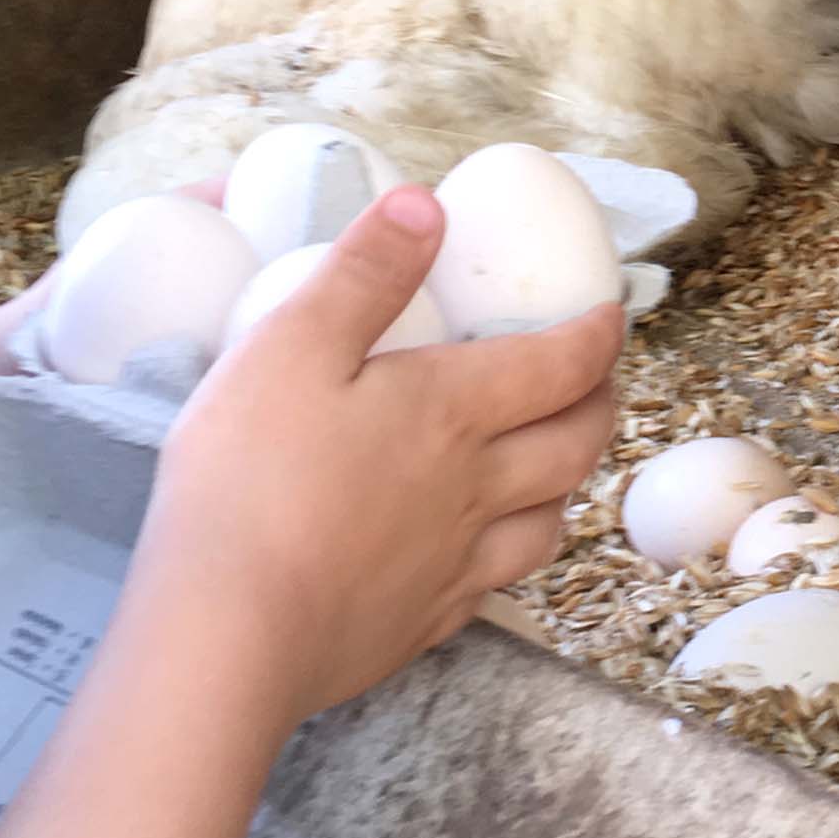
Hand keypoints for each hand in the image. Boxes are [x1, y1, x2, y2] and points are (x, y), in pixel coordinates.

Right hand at [132, 185, 622, 726]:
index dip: (597, 335)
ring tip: (554, 458)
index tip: (609, 314)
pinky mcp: (424, 625)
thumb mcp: (290, 345)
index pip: (562, 365)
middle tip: (593, 379)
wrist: (229, 634)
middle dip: (599, 402)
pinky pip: (498, 583)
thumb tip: (427, 203)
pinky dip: (514, 552)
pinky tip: (486, 549)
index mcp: (454, 411)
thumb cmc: (251, 478)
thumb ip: (363, 272)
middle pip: (576, 443)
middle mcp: (477, 488)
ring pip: (550, 520)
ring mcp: (456, 565)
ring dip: (568, 480)